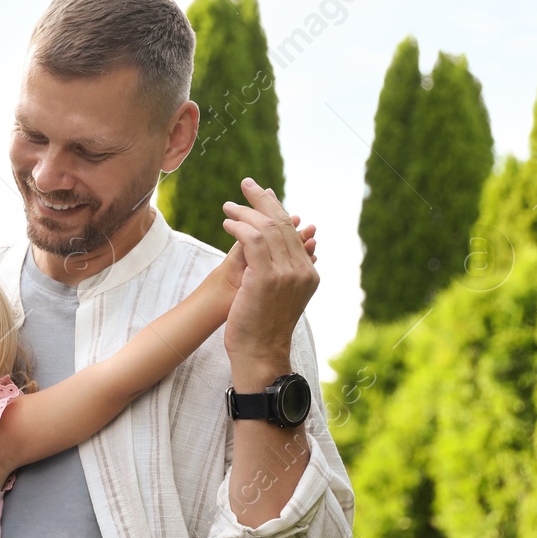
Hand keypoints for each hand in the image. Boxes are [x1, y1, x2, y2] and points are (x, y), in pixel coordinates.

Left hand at [221, 179, 319, 369]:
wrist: (259, 353)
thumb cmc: (261, 328)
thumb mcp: (275, 296)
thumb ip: (278, 271)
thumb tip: (266, 249)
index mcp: (308, 273)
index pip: (293, 231)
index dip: (277, 209)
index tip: (263, 194)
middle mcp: (303, 269)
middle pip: (283, 223)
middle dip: (263, 200)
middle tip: (247, 184)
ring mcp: (288, 273)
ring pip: (268, 228)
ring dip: (246, 213)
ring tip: (228, 207)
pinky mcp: (267, 276)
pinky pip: (254, 240)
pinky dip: (240, 228)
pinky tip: (228, 224)